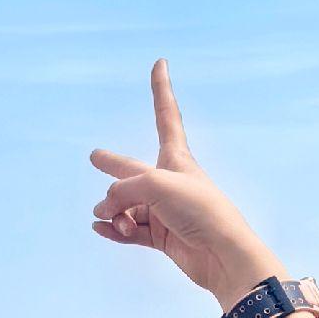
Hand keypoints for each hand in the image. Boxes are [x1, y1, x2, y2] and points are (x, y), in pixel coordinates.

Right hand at [91, 62, 281, 307]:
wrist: (223, 254)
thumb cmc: (200, 210)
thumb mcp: (155, 185)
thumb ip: (122, 190)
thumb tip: (102, 211)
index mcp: (176, 158)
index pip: (166, 115)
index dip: (161, 89)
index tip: (160, 63)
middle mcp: (169, 181)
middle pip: (132, 171)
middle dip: (114, 166)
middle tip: (95, 157)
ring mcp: (165, 209)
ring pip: (126, 205)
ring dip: (114, 211)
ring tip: (108, 218)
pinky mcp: (162, 236)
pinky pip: (130, 229)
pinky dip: (115, 229)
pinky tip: (101, 229)